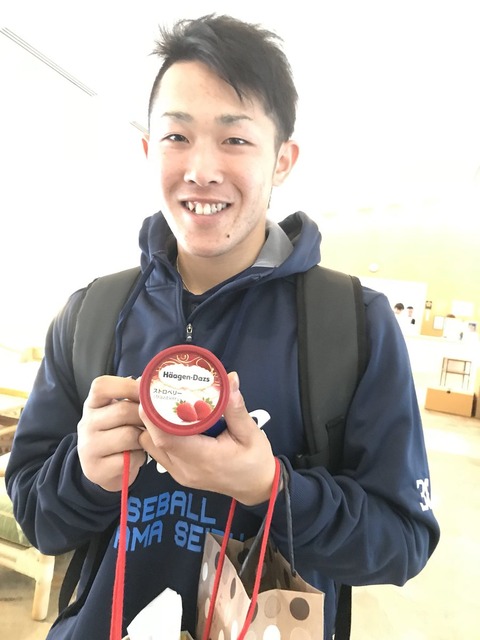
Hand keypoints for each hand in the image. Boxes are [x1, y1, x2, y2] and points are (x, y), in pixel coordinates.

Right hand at [77, 376, 145, 491]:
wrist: (107, 469)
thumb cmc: (120, 432)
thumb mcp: (123, 411)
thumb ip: (133, 396)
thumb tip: (145, 381)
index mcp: (92, 404)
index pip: (102, 386)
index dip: (127, 386)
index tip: (146, 391)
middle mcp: (86, 423)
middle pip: (123, 410)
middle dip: (144, 416)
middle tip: (153, 421)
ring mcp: (87, 447)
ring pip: (129, 435)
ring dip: (143, 438)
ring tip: (142, 440)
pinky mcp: (95, 469)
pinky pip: (128, 459)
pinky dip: (139, 458)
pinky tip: (135, 457)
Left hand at [139, 372, 276, 504]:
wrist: (257, 487)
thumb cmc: (256, 461)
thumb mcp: (251, 433)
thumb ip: (236, 408)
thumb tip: (230, 379)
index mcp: (203, 459)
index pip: (167, 438)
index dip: (154, 415)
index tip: (152, 392)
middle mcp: (185, 469)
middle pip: (154, 439)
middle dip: (150, 413)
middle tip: (154, 389)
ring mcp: (179, 473)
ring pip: (151, 446)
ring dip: (152, 424)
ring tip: (161, 402)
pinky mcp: (178, 473)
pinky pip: (157, 452)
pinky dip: (157, 434)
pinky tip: (167, 420)